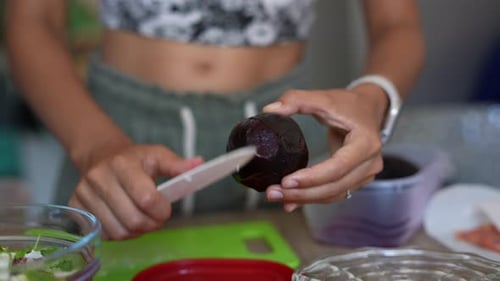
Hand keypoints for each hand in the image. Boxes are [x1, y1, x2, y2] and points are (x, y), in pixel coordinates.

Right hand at [68, 144, 202, 239]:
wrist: (101, 155)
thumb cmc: (134, 158)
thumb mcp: (157, 154)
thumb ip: (177, 164)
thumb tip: (199, 165)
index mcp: (122, 164)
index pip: (145, 198)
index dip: (161, 210)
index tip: (166, 208)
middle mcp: (99, 178)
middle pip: (132, 220)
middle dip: (151, 224)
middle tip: (157, 217)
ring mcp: (84, 193)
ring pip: (118, 231)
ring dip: (137, 231)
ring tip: (142, 218)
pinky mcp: (75, 206)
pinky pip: (104, 234)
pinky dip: (120, 233)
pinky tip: (126, 219)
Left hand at [262, 87, 385, 211]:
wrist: (368, 109)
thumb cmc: (349, 104)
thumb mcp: (323, 97)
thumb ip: (296, 99)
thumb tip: (270, 110)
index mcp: (365, 143)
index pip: (338, 167)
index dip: (312, 177)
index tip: (286, 181)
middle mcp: (370, 163)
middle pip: (334, 186)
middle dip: (302, 193)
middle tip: (274, 193)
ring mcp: (365, 174)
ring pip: (333, 194)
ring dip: (304, 198)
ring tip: (277, 196)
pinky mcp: (356, 180)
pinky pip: (333, 193)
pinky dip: (311, 198)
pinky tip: (291, 201)